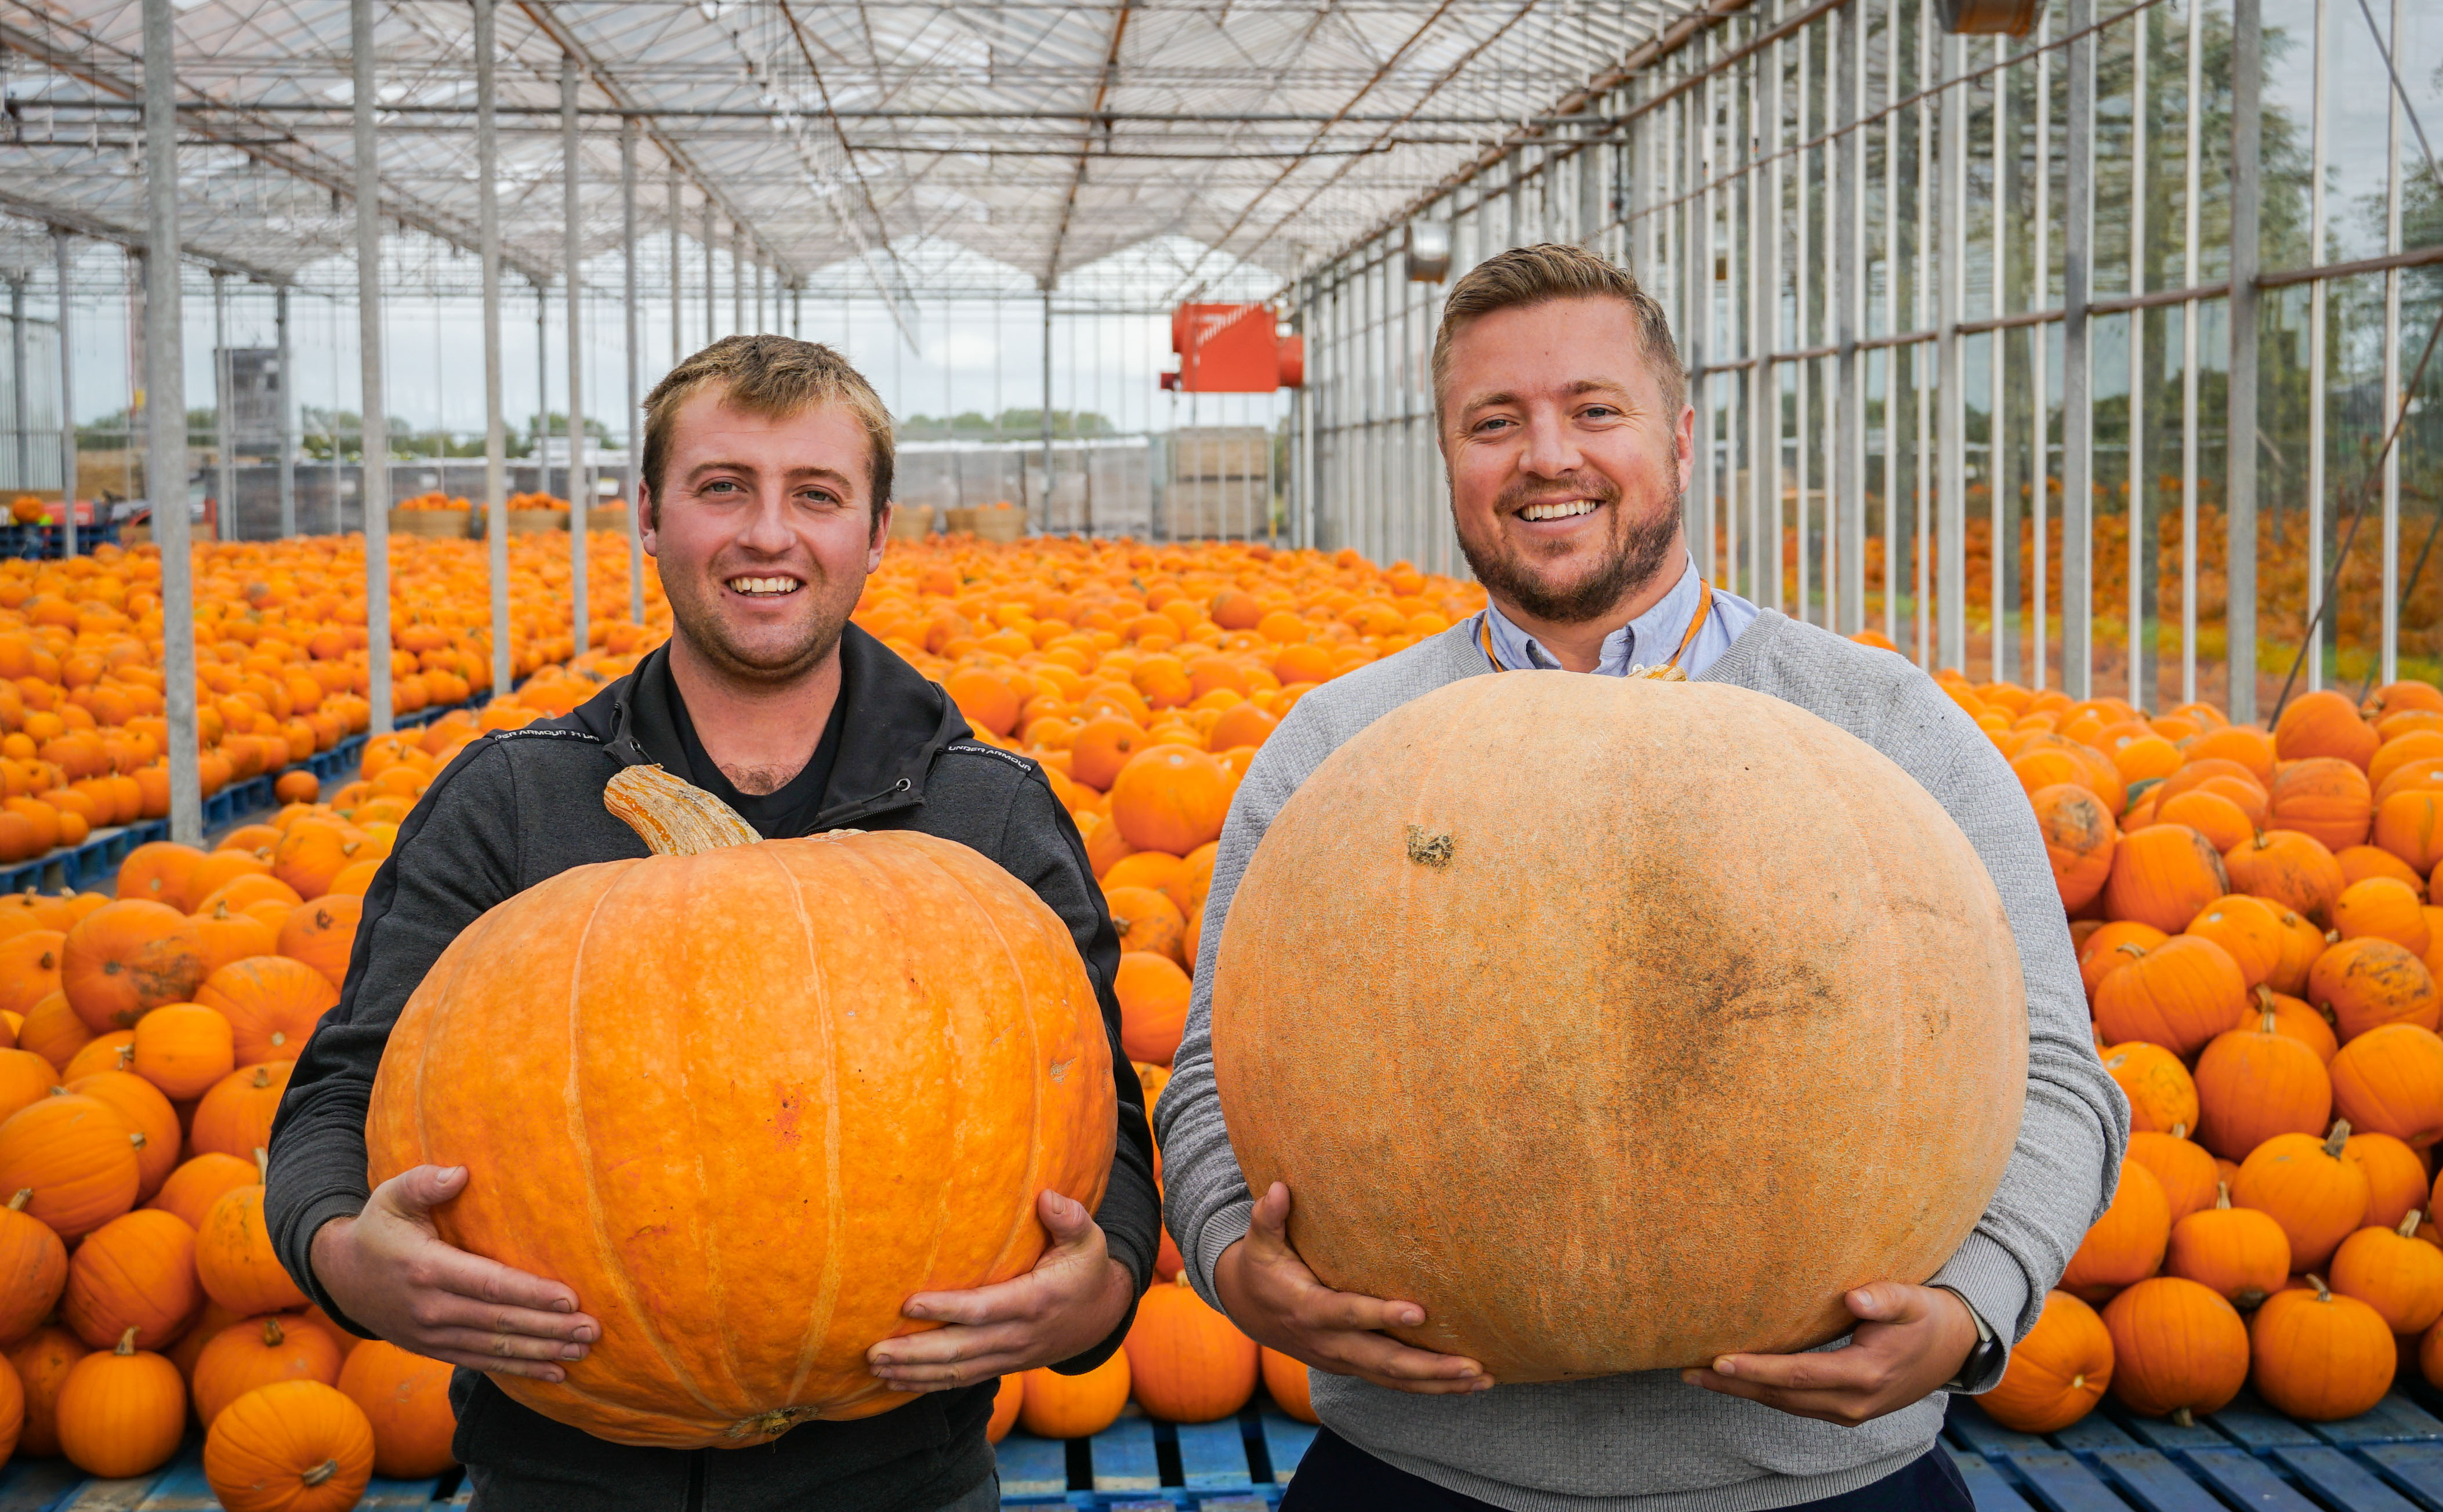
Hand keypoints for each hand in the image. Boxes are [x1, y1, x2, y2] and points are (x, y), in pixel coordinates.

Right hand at [309, 1165, 599, 1381]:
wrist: (341, 1277)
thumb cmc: (379, 1228)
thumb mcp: (391, 1196)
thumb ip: (424, 1182)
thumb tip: (460, 1173)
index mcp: (427, 1268)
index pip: (489, 1285)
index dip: (530, 1293)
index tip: (570, 1298)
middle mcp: (431, 1308)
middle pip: (500, 1322)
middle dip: (549, 1328)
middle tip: (593, 1329)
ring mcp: (432, 1335)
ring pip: (496, 1348)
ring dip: (542, 1352)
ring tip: (583, 1350)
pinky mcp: (434, 1349)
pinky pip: (482, 1363)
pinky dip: (520, 1370)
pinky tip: (555, 1371)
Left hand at [866, 1190, 1132, 1390]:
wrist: (1101, 1317)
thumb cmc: (1086, 1269)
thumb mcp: (1088, 1239)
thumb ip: (1069, 1218)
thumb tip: (1047, 1198)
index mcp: (1035, 1302)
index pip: (982, 1310)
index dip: (945, 1309)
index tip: (907, 1304)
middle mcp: (1019, 1335)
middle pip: (959, 1350)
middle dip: (914, 1353)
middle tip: (874, 1351)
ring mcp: (1010, 1356)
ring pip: (956, 1371)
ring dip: (914, 1373)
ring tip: (876, 1367)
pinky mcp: (1003, 1365)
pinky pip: (962, 1380)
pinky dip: (929, 1384)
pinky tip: (898, 1382)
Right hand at [1213, 1182, 1487, 1395]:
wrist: (1251, 1313)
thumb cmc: (1263, 1269)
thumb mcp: (1259, 1243)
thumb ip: (1268, 1218)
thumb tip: (1278, 1188)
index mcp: (1308, 1310)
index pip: (1347, 1314)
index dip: (1381, 1316)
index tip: (1419, 1312)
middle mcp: (1328, 1343)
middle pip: (1382, 1360)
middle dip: (1428, 1366)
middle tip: (1472, 1364)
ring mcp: (1342, 1360)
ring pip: (1393, 1379)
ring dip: (1439, 1382)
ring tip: (1482, 1379)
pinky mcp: (1354, 1367)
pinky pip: (1394, 1383)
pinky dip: (1430, 1387)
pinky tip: (1465, 1384)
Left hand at [1682, 1282, 1978, 1426]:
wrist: (1954, 1350)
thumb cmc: (1925, 1316)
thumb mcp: (1912, 1300)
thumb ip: (1885, 1298)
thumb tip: (1854, 1297)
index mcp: (1866, 1374)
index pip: (1800, 1375)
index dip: (1758, 1369)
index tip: (1720, 1359)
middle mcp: (1854, 1401)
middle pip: (1783, 1397)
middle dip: (1735, 1385)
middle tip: (1690, 1370)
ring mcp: (1850, 1411)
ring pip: (1786, 1404)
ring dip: (1744, 1391)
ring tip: (1701, 1375)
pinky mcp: (1845, 1409)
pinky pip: (1797, 1403)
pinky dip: (1765, 1392)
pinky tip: (1737, 1378)